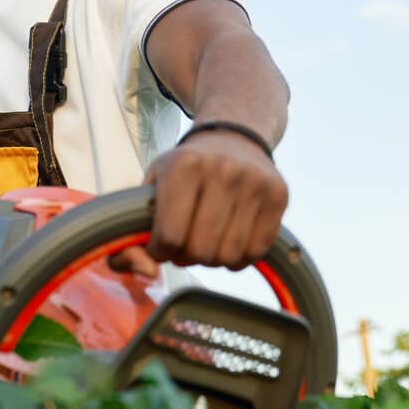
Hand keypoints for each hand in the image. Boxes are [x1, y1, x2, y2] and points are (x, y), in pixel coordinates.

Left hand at [139, 128, 287, 270]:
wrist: (234, 137)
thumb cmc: (185, 170)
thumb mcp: (150, 187)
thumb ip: (130, 234)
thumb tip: (146, 271)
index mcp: (185, 165)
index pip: (169, 236)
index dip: (160, 251)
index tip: (161, 243)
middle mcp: (223, 170)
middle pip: (200, 250)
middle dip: (187, 256)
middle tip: (185, 243)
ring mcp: (255, 182)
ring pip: (229, 255)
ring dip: (214, 259)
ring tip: (208, 240)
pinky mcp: (279, 195)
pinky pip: (257, 251)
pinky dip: (240, 257)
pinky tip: (231, 238)